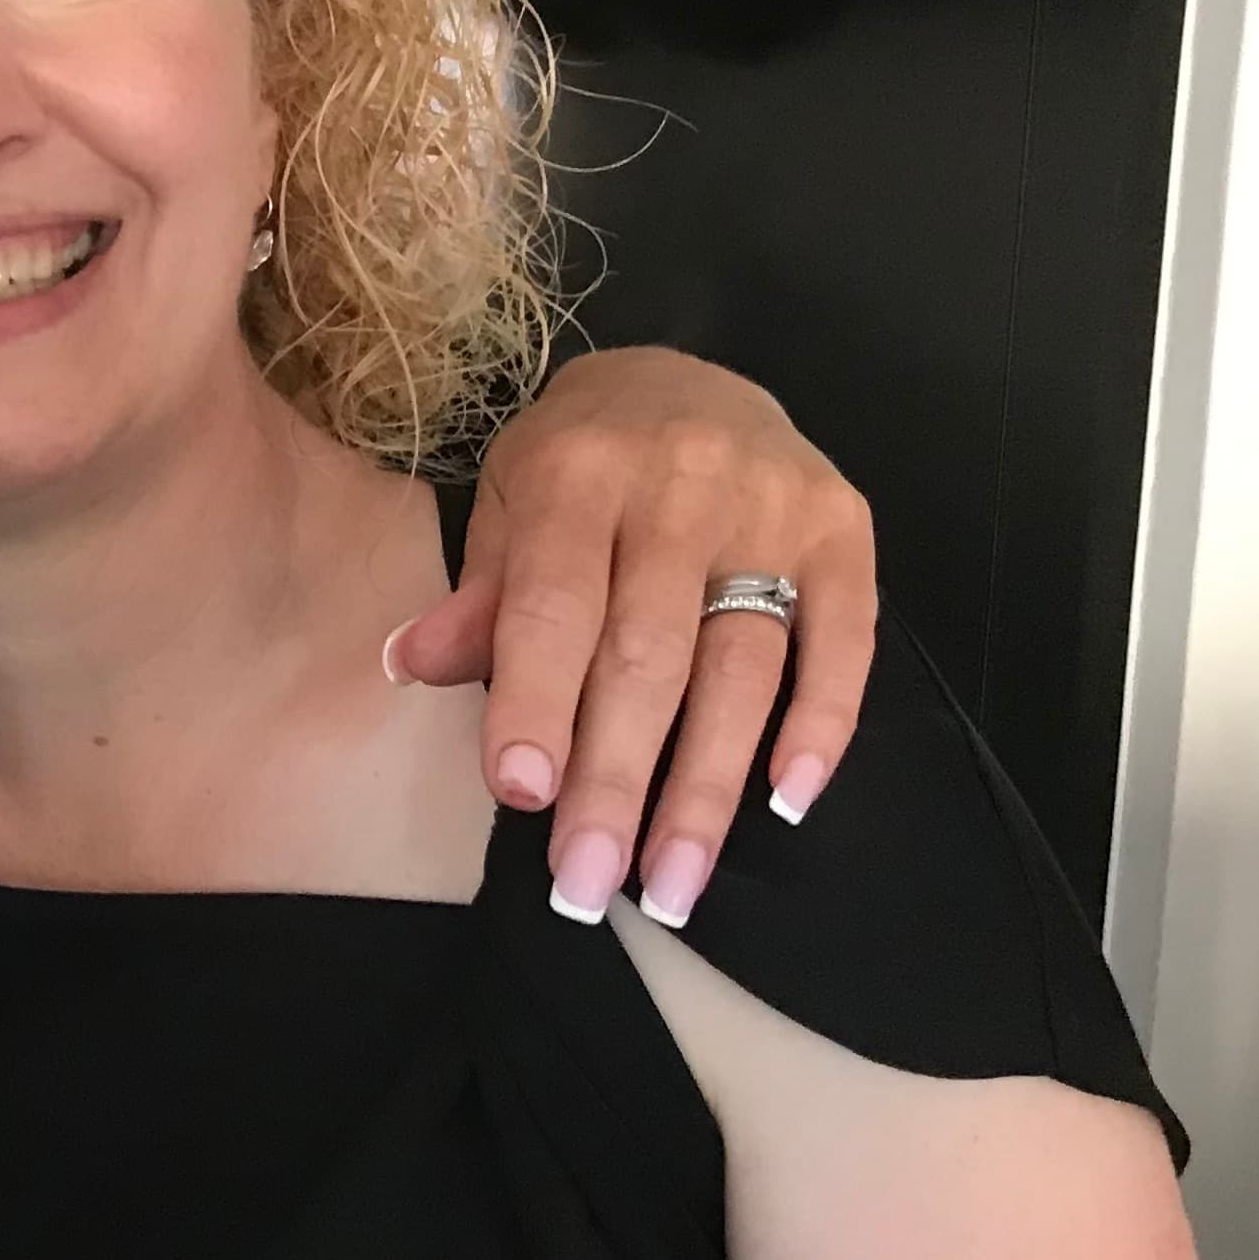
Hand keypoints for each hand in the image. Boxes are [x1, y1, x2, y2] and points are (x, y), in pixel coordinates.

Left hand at [386, 347, 876, 926]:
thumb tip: (413, 665)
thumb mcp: (507, 503)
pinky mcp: (845, 530)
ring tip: (671, 884)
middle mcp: (679, 486)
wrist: (687, 373)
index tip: (523, 796)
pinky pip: (841, 643)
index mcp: (575, 473)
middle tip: (588, 886)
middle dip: (614, 780)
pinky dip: (818, 727)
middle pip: (646, 655)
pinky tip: (784, 802)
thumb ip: (479, 594)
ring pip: (740, 667)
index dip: (535, 702)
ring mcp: (771, 508)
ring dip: (705, 788)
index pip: (550, 606)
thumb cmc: (578, 462)